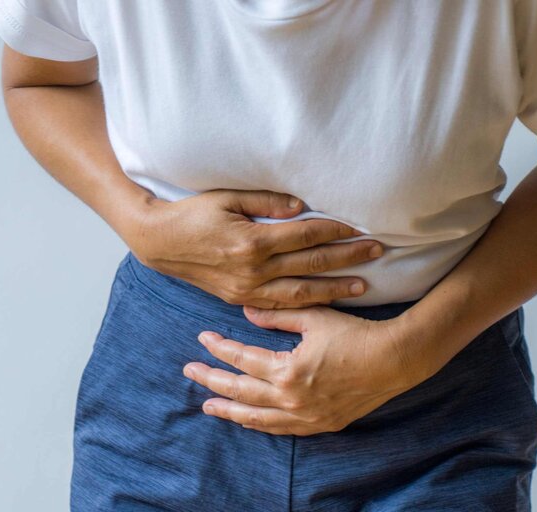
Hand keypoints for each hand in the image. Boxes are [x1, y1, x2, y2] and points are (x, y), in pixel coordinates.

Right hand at [124, 189, 383, 307]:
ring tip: (364, 286)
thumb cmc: (192, 214)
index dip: (335, 230)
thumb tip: (301, 206)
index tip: (360, 227)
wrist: (159, 243)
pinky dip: (307, 304)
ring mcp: (248, 289)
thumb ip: (266, 203)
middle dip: (347, 258)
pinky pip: (281, 306)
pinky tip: (326, 302)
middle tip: (377, 251)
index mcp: (252, 242)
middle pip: (311, 265)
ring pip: (301, 293)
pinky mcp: (241, 299)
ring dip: (335, 289)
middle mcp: (254, 270)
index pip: (305, 235)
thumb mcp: (226, 198)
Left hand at [182, 305, 431, 435]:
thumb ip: (277, 315)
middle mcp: (292, 399)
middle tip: (189, 372)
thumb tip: (246, 312)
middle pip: (240, 392)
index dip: (219, 349)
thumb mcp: (315, 318)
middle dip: (212, 380)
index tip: (203, 339)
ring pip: (257, 418)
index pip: (242, 360)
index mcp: (287, 370)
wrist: (394, 360)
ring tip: (208, 405)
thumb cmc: (356, 334)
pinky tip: (249, 420)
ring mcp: (306, 417)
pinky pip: (281, 429)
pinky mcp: (320, 425)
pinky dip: (260, 424)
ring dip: (230, 410)